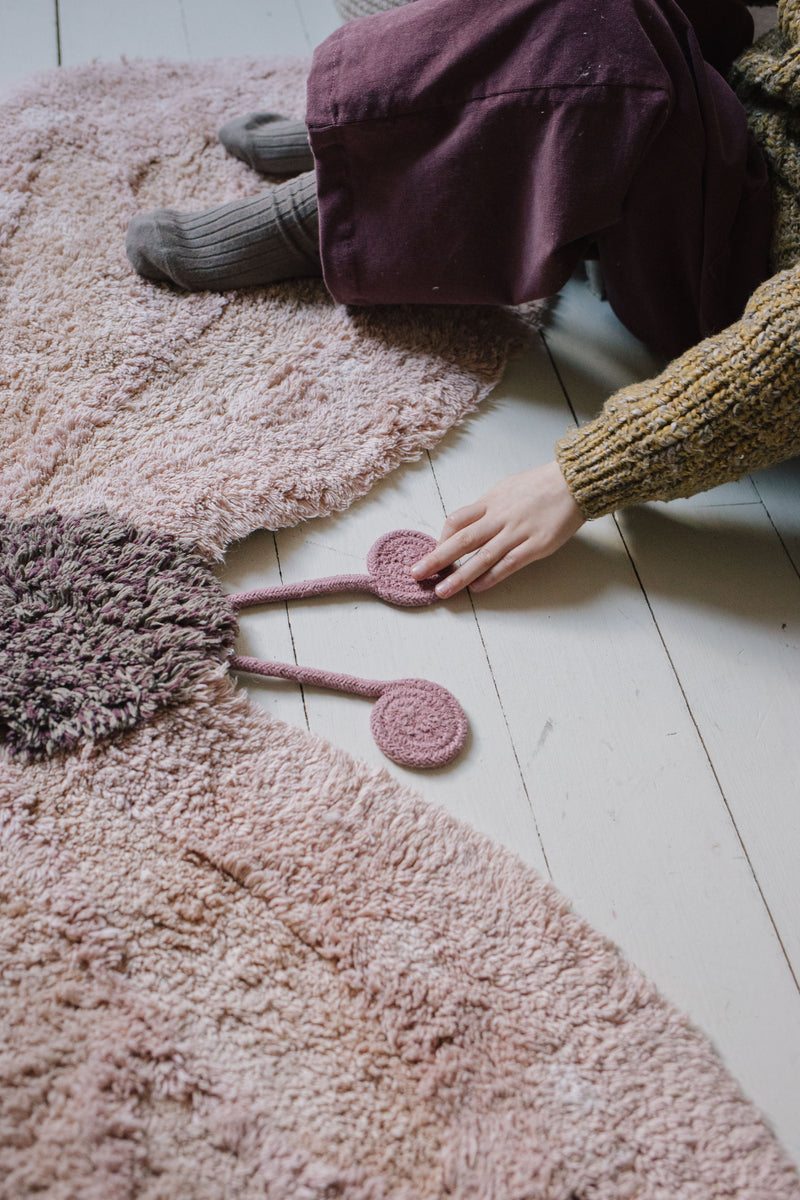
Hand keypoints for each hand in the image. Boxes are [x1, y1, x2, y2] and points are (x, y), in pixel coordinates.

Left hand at [410, 461, 584, 596]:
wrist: (573, 482)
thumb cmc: (540, 485)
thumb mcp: (506, 488)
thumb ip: (487, 507)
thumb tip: (468, 522)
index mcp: (490, 502)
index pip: (457, 520)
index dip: (442, 538)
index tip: (434, 551)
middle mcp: (500, 517)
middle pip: (462, 540)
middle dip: (437, 558)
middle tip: (417, 574)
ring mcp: (518, 532)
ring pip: (482, 556)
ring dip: (460, 575)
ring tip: (442, 590)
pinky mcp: (537, 545)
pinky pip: (509, 564)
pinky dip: (492, 576)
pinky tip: (477, 588)